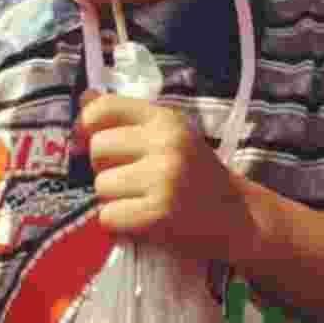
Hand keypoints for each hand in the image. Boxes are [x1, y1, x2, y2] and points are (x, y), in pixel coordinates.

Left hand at [76, 90, 252, 260]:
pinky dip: (119, 224)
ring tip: (141, 200)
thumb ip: (126, 117)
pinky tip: (143, 221)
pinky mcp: (160, 213)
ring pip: (101, 185)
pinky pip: (108, 216)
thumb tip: (83, 98)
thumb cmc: (196, 174)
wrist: (239, 217)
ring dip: (113, 199)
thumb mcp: (168, 135)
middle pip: (97, 148)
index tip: (87, 142)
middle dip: (104, 167)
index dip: (86, 125)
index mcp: (166, 119)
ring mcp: (164, 177)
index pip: (104, 108)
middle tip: (131, 179)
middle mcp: (166, 142)